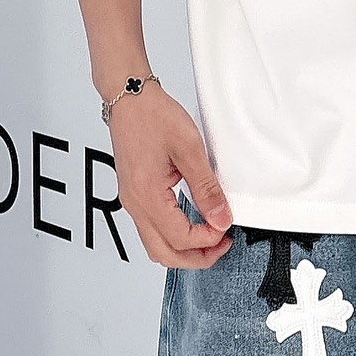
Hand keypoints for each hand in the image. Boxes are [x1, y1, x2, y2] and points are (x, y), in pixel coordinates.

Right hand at [107, 81, 234, 268]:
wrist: (129, 98)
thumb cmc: (153, 116)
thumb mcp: (189, 149)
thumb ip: (206, 188)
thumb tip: (221, 217)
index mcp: (147, 196)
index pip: (180, 239)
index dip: (208, 240)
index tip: (225, 227)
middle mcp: (135, 204)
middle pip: (164, 254)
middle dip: (196, 257)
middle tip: (222, 245)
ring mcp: (131, 201)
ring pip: (155, 245)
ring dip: (183, 249)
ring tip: (209, 237)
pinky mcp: (133, 194)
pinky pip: (151, 229)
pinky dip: (172, 235)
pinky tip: (190, 222)